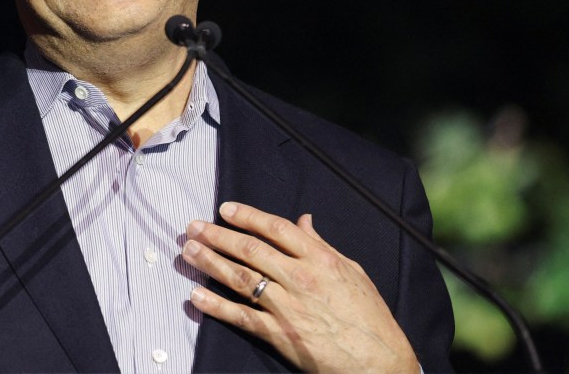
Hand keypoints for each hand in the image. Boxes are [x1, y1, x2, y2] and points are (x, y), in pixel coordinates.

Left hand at [182, 201, 419, 373]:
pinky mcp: (281, 335)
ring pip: (241, 279)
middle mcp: (301, 278)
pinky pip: (242, 317)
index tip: (225, 209)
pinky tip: (196, 295)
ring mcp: (289, 308)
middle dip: (218, 236)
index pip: (276, 229)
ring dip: (211, 263)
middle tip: (193, 227)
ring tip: (189, 251)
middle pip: (251, 250)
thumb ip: (321, 245)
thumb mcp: (351, 270)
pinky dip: (216, 306)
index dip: (248, 216)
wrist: (379, 361)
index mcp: (320, 259)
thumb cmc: (369, 316)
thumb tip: (302, 221)